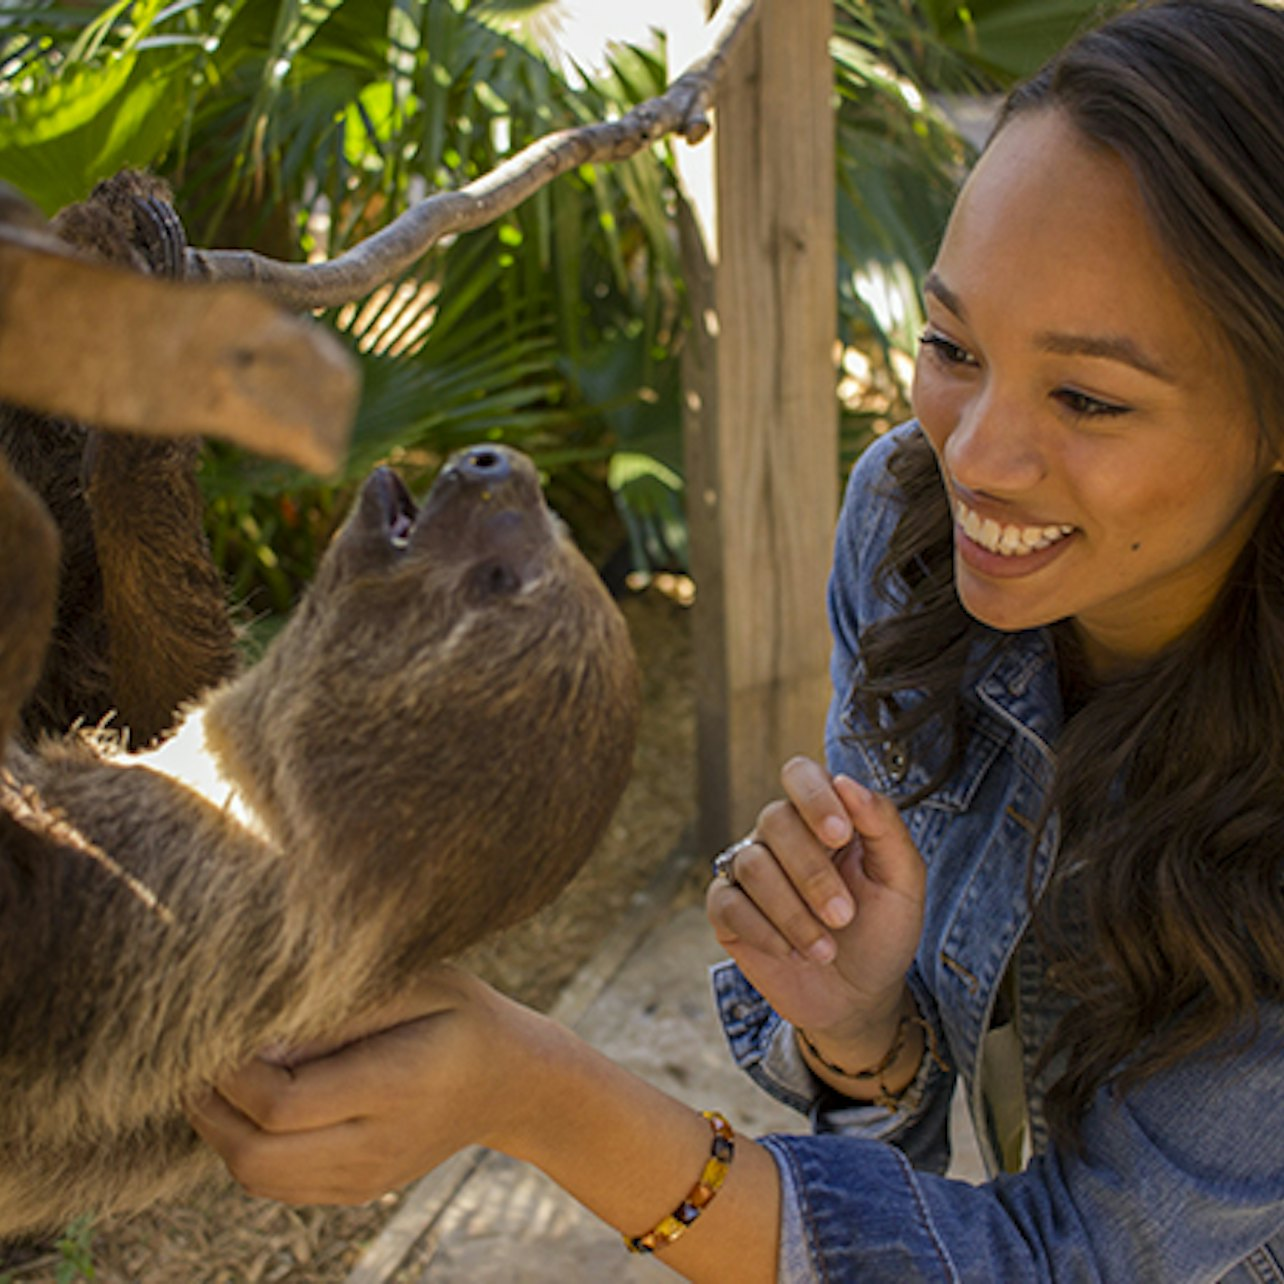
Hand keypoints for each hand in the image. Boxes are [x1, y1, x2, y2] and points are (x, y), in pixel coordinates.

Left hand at [187, 967, 521, 1205]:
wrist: (509, 1081)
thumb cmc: (457, 1014)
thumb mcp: (415, 982)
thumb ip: (343, 1007)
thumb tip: (263, 1037)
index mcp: (394, 1087)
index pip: (282, 1104)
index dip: (233, 1071)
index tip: (220, 1026)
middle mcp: (376, 1146)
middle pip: (256, 1158)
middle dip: (209, 1108)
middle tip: (196, 1055)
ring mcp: (365, 1178)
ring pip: (256, 1179)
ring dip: (219, 1131)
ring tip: (214, 1076)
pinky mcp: (355, 1191)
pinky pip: (275, 1186)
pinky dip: (244, 1149)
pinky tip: (249, 1103)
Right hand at [706, 758, 924, 1040]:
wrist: (860, 999)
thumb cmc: (883, 931)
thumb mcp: (903, 881)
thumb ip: (884, 825)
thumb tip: (846, 782)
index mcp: (822, 817)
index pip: (800, 774)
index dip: (813, 796)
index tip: (839, 836)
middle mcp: (780, 836)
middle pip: (775, 820)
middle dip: (812, 873)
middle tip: (843, 916)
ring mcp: (748, 870)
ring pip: (751, 863)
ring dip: (792, 913)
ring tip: (824, 949)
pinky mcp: (727, 910)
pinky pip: (727, 902)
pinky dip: (763, 930)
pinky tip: (791, 953)